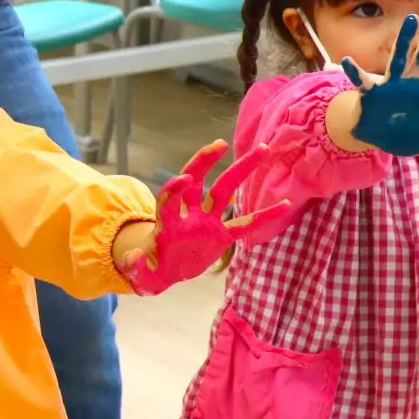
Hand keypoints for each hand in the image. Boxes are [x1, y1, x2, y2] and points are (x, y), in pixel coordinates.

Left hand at [122, 141, 295, 294]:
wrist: (163, 273)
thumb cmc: (149, 270)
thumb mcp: (141, 274)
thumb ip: (137, 268)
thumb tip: (133, 259)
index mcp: (167, 223)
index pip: (169, 198)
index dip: (174, 188)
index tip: (185, 178)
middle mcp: (188, 215)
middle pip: (197, 182)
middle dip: (206, 162)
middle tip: (222, 144)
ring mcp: (207, 222)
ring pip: (224, 192)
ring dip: (240, 171)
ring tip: (262, 149)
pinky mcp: (221, 235)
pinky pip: (245, 224)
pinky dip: (263, 216)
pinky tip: (285, 205)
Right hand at [337, 6, 418, 156]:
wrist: (378, 139)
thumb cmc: (408, 133)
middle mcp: (413, 83)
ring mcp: (392, 86)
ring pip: (399, 58)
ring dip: (404, 40)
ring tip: (411, 20)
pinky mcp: (372, 94)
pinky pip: (362, 81)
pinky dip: (354, 71)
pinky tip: (347, 61)